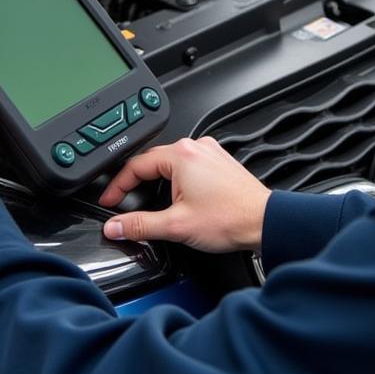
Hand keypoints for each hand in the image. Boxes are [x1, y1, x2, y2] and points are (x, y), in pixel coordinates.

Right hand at [98, 137, 270, 252]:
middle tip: (122, 202)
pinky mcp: (220, 162)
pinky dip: (176, 180)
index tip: (109, 201)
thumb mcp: (176, 225)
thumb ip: (140, 225)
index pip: (135, 165)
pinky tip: (177, 197)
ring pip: (171, 163)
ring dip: (156, 181)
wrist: (264, 222)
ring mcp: (210, 153)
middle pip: (152, 161)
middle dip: (135, 183)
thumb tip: (115, 226)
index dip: (117, 186)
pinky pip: (188, 166)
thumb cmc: (230, 218)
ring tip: (148, 201)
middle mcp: (196, 147)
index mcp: (181, 155)